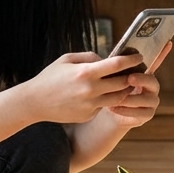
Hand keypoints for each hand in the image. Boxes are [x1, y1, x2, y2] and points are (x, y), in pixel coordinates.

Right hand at [22, 50, 142, 123]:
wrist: (35, 102)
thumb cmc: (50, 77)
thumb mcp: (67, 59)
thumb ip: (90, 57)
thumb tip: (107, 59)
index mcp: (86, 72)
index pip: (118, 64)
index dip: (132, 59)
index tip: (139, 57)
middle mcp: (91, 90)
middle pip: (123, 83)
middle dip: (132, 76)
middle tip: (135, 71)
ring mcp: (90, 105)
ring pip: (118, 98)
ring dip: (123, 90)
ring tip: (123, 83)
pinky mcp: (88, 115)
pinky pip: (104, 106)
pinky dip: (106, 100)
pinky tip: (102, 95)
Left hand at [98, 41, 172, 130]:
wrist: (111, 112)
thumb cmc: (111, 90)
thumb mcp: (112, 77)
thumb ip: (116, 68)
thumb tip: (110, 57)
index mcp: (145, 73)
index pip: (156, 61)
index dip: (163, 53)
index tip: (168, 42)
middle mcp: (152, 86)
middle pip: (152, 81)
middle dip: (141, 79)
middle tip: (129, 78)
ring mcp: (152, 100)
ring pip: (146, 99)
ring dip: (130, 99)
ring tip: (115, 99)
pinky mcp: (148, 114)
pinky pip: (140, 113)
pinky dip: (126, 110)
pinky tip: (113, 108)